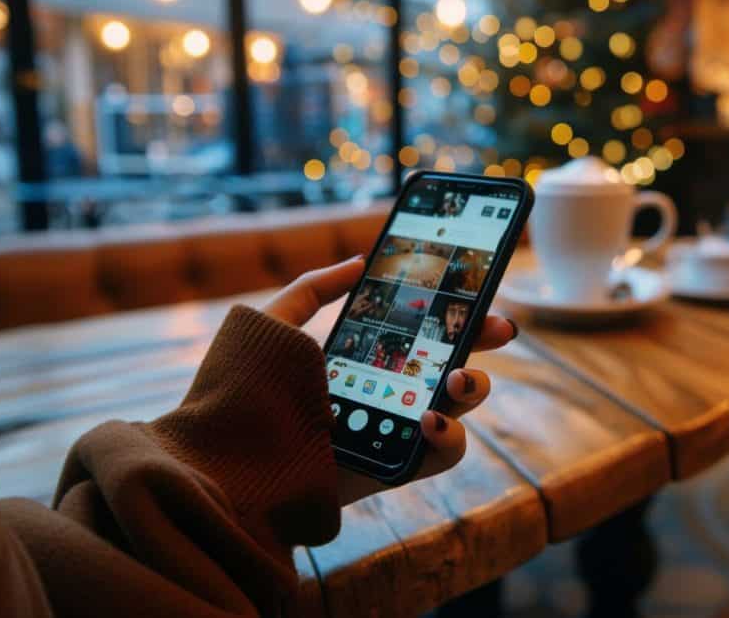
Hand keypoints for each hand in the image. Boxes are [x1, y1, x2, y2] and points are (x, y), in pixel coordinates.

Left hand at [263, 255, 516, 506]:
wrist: (231, 459)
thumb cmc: (245, 391)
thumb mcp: (275, 325)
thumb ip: (312, 289)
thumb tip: (360, 261)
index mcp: (366, 357)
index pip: (421, 330)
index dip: (454, 310)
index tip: (477, 291)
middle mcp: (388, 391)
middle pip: (452, 360)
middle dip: (482, 340)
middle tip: (497, 327)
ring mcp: (396, 429)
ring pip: (460, 406)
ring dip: (473, 386)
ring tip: (454, 379)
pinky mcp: (397, 466)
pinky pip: (444, 453)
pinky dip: (450, 436)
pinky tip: (429, 419)